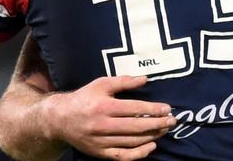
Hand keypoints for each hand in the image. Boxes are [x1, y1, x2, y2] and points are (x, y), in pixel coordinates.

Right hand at [47, 75, 175, 159]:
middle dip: (157, 124)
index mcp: (104, 106)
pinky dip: (138, 154)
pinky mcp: (100, 153)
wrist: (60, 120)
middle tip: (172, 121)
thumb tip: (145, 79)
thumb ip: (124, 81)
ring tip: (164, 130)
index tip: (167, 108)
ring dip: (152, 136)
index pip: (134, 108)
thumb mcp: (102, 83)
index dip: (153, 109)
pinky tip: (151, 147)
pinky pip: (122, 156)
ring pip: (132, 141)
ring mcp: (101, 141)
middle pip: (136, 126)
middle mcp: (103, 125)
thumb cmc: (84, 98)